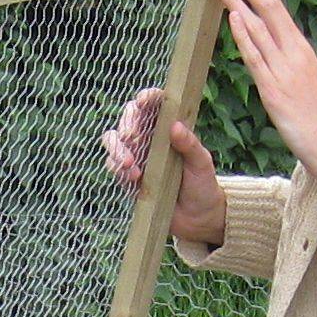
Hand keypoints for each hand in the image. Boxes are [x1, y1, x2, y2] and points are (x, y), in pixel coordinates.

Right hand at [103, 86, 228, 248]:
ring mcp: (136, 156)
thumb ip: (189, 144)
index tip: (143, 101)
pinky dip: (118, 168)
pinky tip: (134, 177)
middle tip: (133, 136)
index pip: (154, 105)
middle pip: (128, 119)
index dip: (146, 98)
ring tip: (129, 163)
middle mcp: (149, 138)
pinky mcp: (127, 176)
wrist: (196, 219)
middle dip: (127, 124)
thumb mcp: (202, 163)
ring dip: (117, 148)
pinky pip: (113, 165)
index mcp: (169, 127)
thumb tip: (174, 126)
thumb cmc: (203, 185)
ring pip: (113, 140)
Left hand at [212, 0, 316, 187]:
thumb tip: (270, 56)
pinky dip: (245, 35)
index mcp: (301, 51)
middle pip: (269, 5)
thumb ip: (286, 69)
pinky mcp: (277, 93)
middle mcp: (295, 54)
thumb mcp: (304, 88)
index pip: (275, 8)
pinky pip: (259, 59)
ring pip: (260, 26)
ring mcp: (286, 71)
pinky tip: (234, 16)